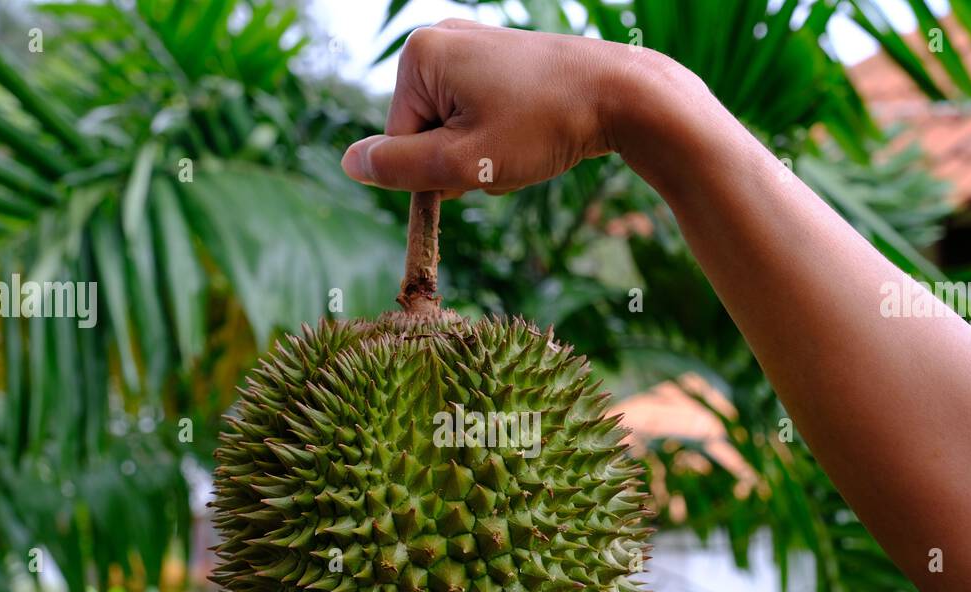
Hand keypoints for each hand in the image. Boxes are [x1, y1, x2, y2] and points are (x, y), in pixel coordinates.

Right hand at [341, 19, 668, 196]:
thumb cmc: (543, 126)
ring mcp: (471, 47)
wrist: (621, 95)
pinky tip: (533, 133)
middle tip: (507, 155)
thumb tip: (348, 164)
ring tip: (525, 144)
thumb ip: (399, 168)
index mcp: (420, 55)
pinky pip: (480, 117)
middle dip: (460, 161)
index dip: (435, 173)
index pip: (398, 143)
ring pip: (456, 131)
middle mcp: (440, 39)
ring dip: (483, 156)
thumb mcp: (462, 163)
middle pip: (425, 134)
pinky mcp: (499, 60)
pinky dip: (501, 138)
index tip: (478, 168)